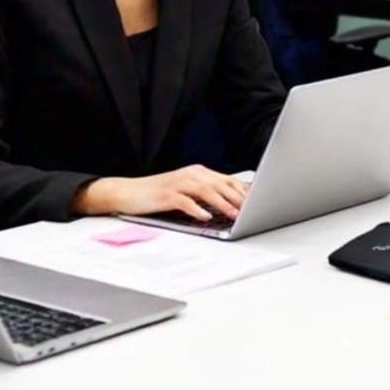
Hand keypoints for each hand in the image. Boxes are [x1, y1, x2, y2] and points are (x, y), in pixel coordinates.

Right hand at [73, 165, 249, 222]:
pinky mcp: (165, 194)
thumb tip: (233, 206)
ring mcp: (178, 183)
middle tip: (254, 210)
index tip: (260, 202)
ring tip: (235, 215)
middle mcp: (190, 175)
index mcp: (198, 173)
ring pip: (206, 191)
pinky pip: (184, 201)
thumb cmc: (159, 195)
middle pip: (220, 184)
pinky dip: (197, 209)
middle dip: (238, 197)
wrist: (128, 192)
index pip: (227, 181)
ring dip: (222, 204)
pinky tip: (206, 217)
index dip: (244, 191)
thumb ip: (207, 196)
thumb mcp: (186, 193)